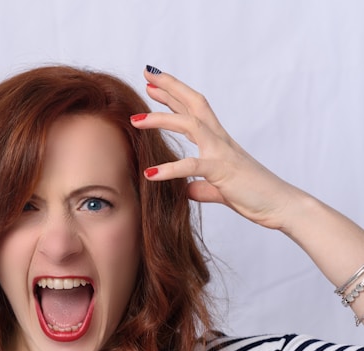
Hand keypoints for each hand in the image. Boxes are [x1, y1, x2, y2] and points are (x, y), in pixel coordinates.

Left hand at [131, 68, 304, 229]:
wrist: (283, 207)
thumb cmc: (255, 195)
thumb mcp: (220, 189)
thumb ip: (202, 187)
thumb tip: (187, 190)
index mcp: (219, 141)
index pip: (194, 110)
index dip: (174, 95)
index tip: (154, 84)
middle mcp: (221, 140)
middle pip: (194, 103)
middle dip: (170, 86)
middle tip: (147, 74)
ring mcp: (222, 153)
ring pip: (190, 124)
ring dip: (161, 119)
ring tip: (135, 120)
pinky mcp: (222, 172)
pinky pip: (192, 167)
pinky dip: (170, 169)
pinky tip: (150, 174)